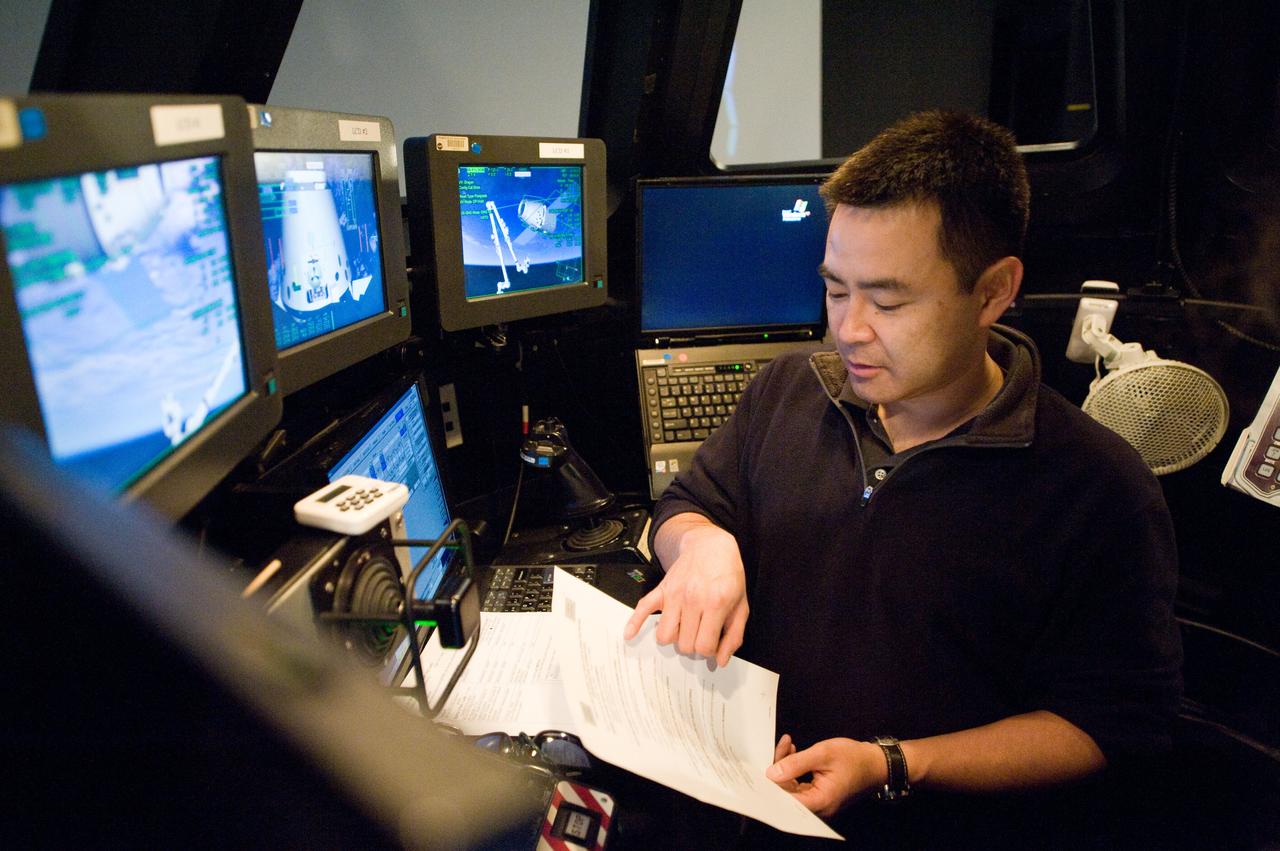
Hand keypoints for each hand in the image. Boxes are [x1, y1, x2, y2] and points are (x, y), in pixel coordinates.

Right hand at [622, 519, 747, 666]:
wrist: (710, 546)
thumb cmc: (728, 576)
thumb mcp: (741, 606)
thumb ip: (734, 636)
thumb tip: (720, 661)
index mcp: (715, 604)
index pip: (704, 646)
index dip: (709, 650)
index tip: (712, 642)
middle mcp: (693, 600)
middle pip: (684, 645)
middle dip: (693, 645)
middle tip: (700, 635)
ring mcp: (674, 595)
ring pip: (665, 635)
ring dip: (674, 638)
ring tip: (683, 630)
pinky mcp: (662, 590)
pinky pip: (643, 608)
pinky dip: (634, 624)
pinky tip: (630, 635)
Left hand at [766, 735, 885, 816]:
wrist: (875, 763)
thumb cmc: (854, 758)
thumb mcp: (823, 753)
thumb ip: (797, 763)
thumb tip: (772, 773)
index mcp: (820, 800)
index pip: (786, 799)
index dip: (772, 784)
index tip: (764, 765)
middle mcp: (818, 806)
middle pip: (787, 792)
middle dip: (779, 768)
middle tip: (782, 745)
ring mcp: (818, 802)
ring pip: (791, 787)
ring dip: (786, 766)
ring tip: (788, 745)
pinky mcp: (818, 795)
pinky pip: (799, 785)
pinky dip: (794, 769)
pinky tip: (793, 752)